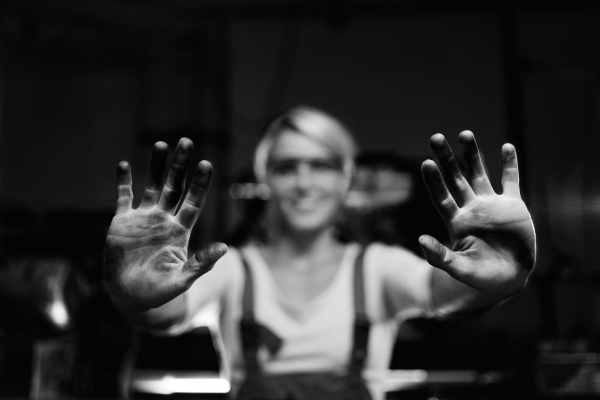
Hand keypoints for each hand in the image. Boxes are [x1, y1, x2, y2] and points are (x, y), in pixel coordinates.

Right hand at [104, 138, 226, 312]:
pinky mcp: (122, 222)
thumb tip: (225, 248)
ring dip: (156, 166)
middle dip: (180, 165)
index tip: (206, 164)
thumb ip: (201, 263)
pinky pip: (123, 197)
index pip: (194, 201)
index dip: (199, 183)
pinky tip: (123, 164)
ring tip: (161, 144)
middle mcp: (164, 219)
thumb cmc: (160, 291)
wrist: (131, 297)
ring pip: (151, 186)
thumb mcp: (182, 279)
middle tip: (187, 141)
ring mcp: (143, 219)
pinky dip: (123, 182)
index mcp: (181, 230)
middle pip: (175, 186)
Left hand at [420, 131, 535, 297]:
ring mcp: (491, 205)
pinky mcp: (512, 206)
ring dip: (472, 155)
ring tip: (465, 133)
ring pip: (479, 174)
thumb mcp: (459, 269)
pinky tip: (506, 147)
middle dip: (446, 159)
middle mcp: (470, 209)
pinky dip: (510, 164)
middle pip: (455, 178)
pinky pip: (511, 181)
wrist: (510, 279)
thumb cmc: (481, 278)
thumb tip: (420, 240)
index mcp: (456, 222)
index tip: (426, 163)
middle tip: (435, 138)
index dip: (434, 181)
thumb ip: (440, 256)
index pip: (441, 196)